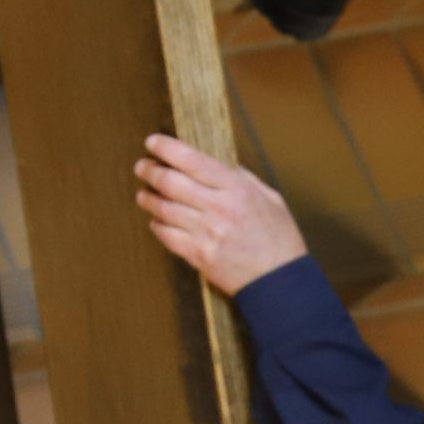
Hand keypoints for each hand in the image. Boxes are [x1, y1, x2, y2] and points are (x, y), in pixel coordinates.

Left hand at [136, 132, 307, 296]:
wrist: (281, 281)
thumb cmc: (278, 238)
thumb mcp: (269, 198)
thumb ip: (240, 177)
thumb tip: (214, 161)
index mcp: (236, 189)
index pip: (192, 160)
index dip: (167, 148)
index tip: (153, 141)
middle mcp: (218, 208)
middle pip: (170, 182)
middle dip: (149, 170)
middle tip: (142, 166)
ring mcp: (207, 233)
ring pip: (163, 209)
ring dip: (148, 198)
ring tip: (144, 193)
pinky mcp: (198, 255)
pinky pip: (166, 235)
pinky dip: (157, 225)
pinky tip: (156, 220)